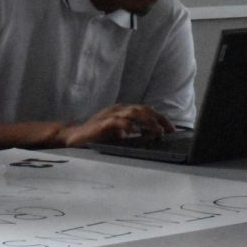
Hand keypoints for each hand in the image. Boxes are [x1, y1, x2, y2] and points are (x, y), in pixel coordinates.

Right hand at [59, 104, 174, 146]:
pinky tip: (135, 131)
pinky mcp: (102, 123)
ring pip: (133, 113)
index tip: (171, 128)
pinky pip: (117, 122)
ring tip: (158, 130)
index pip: (146, 110)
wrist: (74, 136)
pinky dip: (128, 125)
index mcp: (124, 110)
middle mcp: (119, 109)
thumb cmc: (97, 135)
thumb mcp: (119, 133)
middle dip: (158, 118)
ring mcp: (110, 115)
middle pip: (143, 109)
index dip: (160, 118)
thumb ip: (133, 131)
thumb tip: (151, 135)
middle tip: (169, 130)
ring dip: (147, 121)